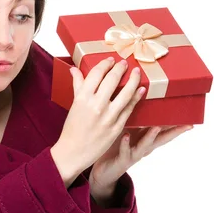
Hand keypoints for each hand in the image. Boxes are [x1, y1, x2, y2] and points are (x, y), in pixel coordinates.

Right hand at [50, 57, 143, 185]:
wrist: (73, 152)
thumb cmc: (72, 128)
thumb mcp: (74, 105)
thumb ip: (77, 85)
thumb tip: (75, 69)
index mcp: (82, 98)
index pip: (96, 74)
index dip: (105, 64)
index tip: (111, 60)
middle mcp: (96, 105)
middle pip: (112, 80)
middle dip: (120, 68)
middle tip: (125, 63)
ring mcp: (108, 117)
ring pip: (126, 93)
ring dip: (134, 80)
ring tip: (137, 72)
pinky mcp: (117, 127)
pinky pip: (129, 109)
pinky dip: (136, 98)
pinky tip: (141, 90)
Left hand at [89, 124, 193, 192]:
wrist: (104, 172)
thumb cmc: (115, 148)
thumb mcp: (127, 130)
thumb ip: (135, 118)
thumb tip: (138, 97)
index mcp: (146, 138)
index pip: (164, 130)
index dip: (177, 125)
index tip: (192, 119)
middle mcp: (143, 147)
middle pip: (161, 138)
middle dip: (174, 131)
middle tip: (186, 124)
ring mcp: (134, 154)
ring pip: (144, 145)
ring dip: (150, 136)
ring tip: (156, 126)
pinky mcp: (122, 160)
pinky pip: (124, 151)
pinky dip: (125, 144)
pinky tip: (125, 136)